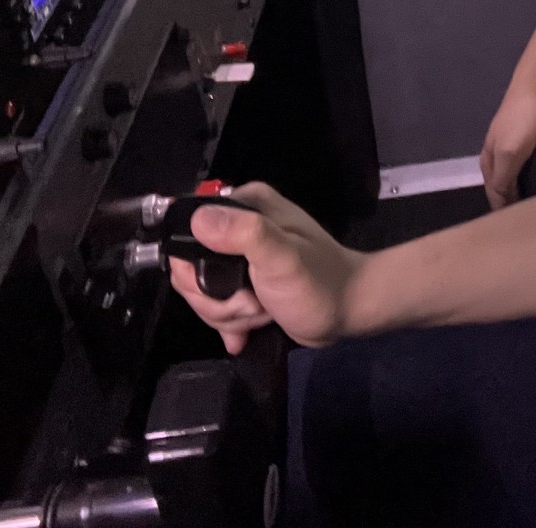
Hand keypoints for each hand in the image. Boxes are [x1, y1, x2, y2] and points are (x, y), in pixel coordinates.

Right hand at [167, 182, 365, 351]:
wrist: (348, 312)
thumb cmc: (318, 282)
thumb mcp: (282, 256)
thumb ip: (244, 234)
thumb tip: (198, 218)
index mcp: (245, 206)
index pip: (187, 233)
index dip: (196, 271)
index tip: (227, 288)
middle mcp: (239, 225)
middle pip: (191, 270)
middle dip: (218, 300)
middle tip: (254, 303)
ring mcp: (240, 257)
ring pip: (202, 294)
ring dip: (230, 314)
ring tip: (262, 312)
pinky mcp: (244, 283)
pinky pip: (216, 305)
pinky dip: (231, 323)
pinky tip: (249, 330)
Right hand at [480, 75, 535, 210]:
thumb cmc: (524, 120)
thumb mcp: (510, 153)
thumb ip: (502, 180)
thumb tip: (499, 207)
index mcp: (487, 160)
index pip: (493, 196)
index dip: (503, 213)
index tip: (519, 232)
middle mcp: (496, 153)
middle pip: (501, 186)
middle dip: (512, 204)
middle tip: (532, 222)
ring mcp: (512, 142)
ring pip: (514, 174)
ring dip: (523, 189)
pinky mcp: (529, 135)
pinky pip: (528, 163)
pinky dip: (533, 175)